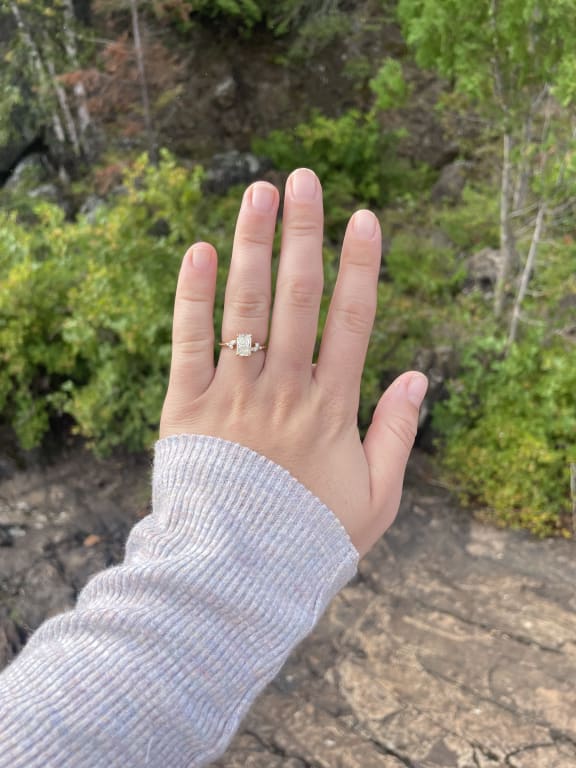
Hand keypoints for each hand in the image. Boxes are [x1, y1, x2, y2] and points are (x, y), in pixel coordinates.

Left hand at [159, 168, 427, 557]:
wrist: (236, 576)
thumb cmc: (310, 538)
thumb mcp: (376, 497)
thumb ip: (397, 434)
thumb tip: (417, 376)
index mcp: (330, 408)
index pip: (352, 320)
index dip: (361, 264)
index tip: (364, 217)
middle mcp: (284, 389)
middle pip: (297, 296)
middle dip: (303, 233)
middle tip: (304, 178)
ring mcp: (233, 394)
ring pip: (245, 305)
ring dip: (254, 244)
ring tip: (259, 192)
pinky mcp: (187, 407)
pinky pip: (189, 340)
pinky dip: (194, 294)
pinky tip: (200, 249)